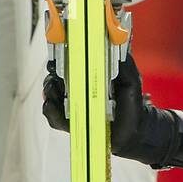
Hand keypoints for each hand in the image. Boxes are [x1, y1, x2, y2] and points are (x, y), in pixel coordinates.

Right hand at [43, 49, 166, 165]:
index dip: (61, 60)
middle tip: (55, 81)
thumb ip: (125, 66)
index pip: (70, 63)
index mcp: (91, 75)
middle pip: (55, 78)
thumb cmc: (132, 105)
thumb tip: (116, 48)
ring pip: (50, 95)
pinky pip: (53, 117)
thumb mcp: (132, 82)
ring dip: (49, 92)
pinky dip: (50, 111)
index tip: (58, 61)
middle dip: (52, 77)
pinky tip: (53, 106)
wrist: (133, 133)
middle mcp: (78, 88)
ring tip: (54, 94)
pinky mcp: (69, 122)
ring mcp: (72, 105)